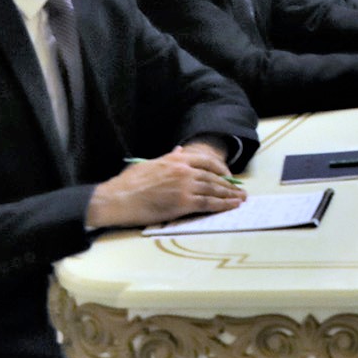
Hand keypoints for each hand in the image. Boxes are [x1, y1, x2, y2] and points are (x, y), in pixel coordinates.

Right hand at [85, 144, 244, 228]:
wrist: (116, 199)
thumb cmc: (128, 183)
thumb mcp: (149, 163)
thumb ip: (168, 158)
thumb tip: (180, 151)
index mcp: (176, 160)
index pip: (206, 160)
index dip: (220, 168)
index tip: (228, 174)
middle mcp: (184, 171)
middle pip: (213, 176)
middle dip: (229, 184)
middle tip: (240, 190)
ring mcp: (184, 186)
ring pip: (214, 189)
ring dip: (230, 195)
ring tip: (240, 199)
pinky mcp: (183, 203)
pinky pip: (208, 203)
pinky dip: (223, 205)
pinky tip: (231, 206)